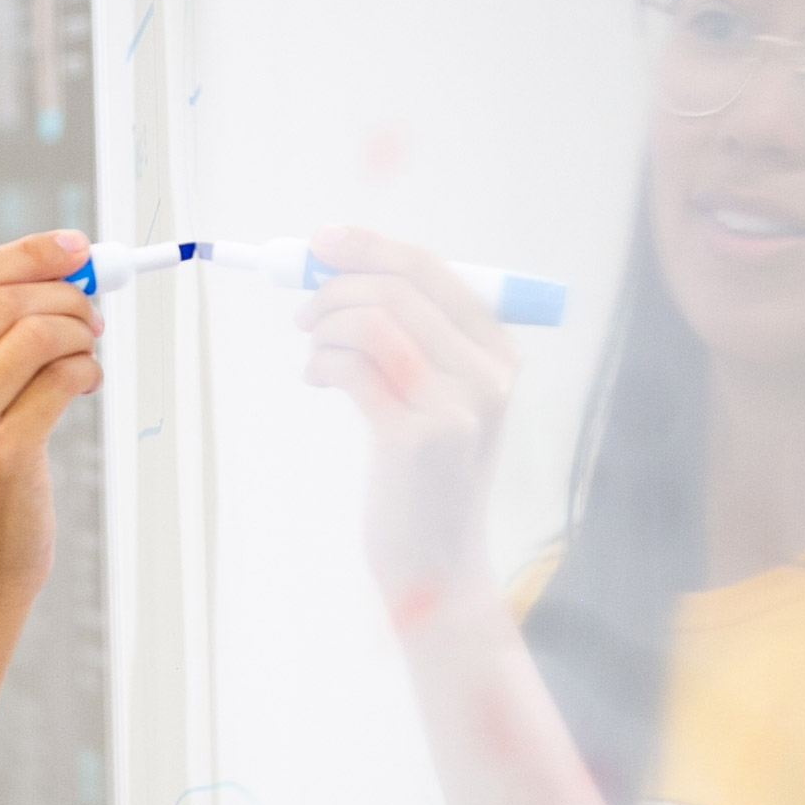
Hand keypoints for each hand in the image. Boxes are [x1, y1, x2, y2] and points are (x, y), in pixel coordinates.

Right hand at [0, 231, 103, 628]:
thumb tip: (46, 268)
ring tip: (89, 345)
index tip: (70, 248)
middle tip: (91, 303)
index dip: (23, 254)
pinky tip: (86, 381)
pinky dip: (85, 368)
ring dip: (77, 329)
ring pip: (32, 334)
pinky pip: (59, 379)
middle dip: (60, 291)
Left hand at [297, 227, 516, 606]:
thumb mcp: (441, 396)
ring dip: (326, 325)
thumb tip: (340, 265)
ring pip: (373, 322)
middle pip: (398, 288)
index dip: (370, 246)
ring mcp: (456, 408)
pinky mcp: (416, 439)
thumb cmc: (426, 473)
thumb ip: (412, 334)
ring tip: (313, 351)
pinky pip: (352, 368)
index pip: (431, 270)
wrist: (437, 562)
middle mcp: (487, 375)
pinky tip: (317, 378)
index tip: (322, 242)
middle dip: (336, 287)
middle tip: (304, 312)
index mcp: (499, 352)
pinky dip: (322, 363)